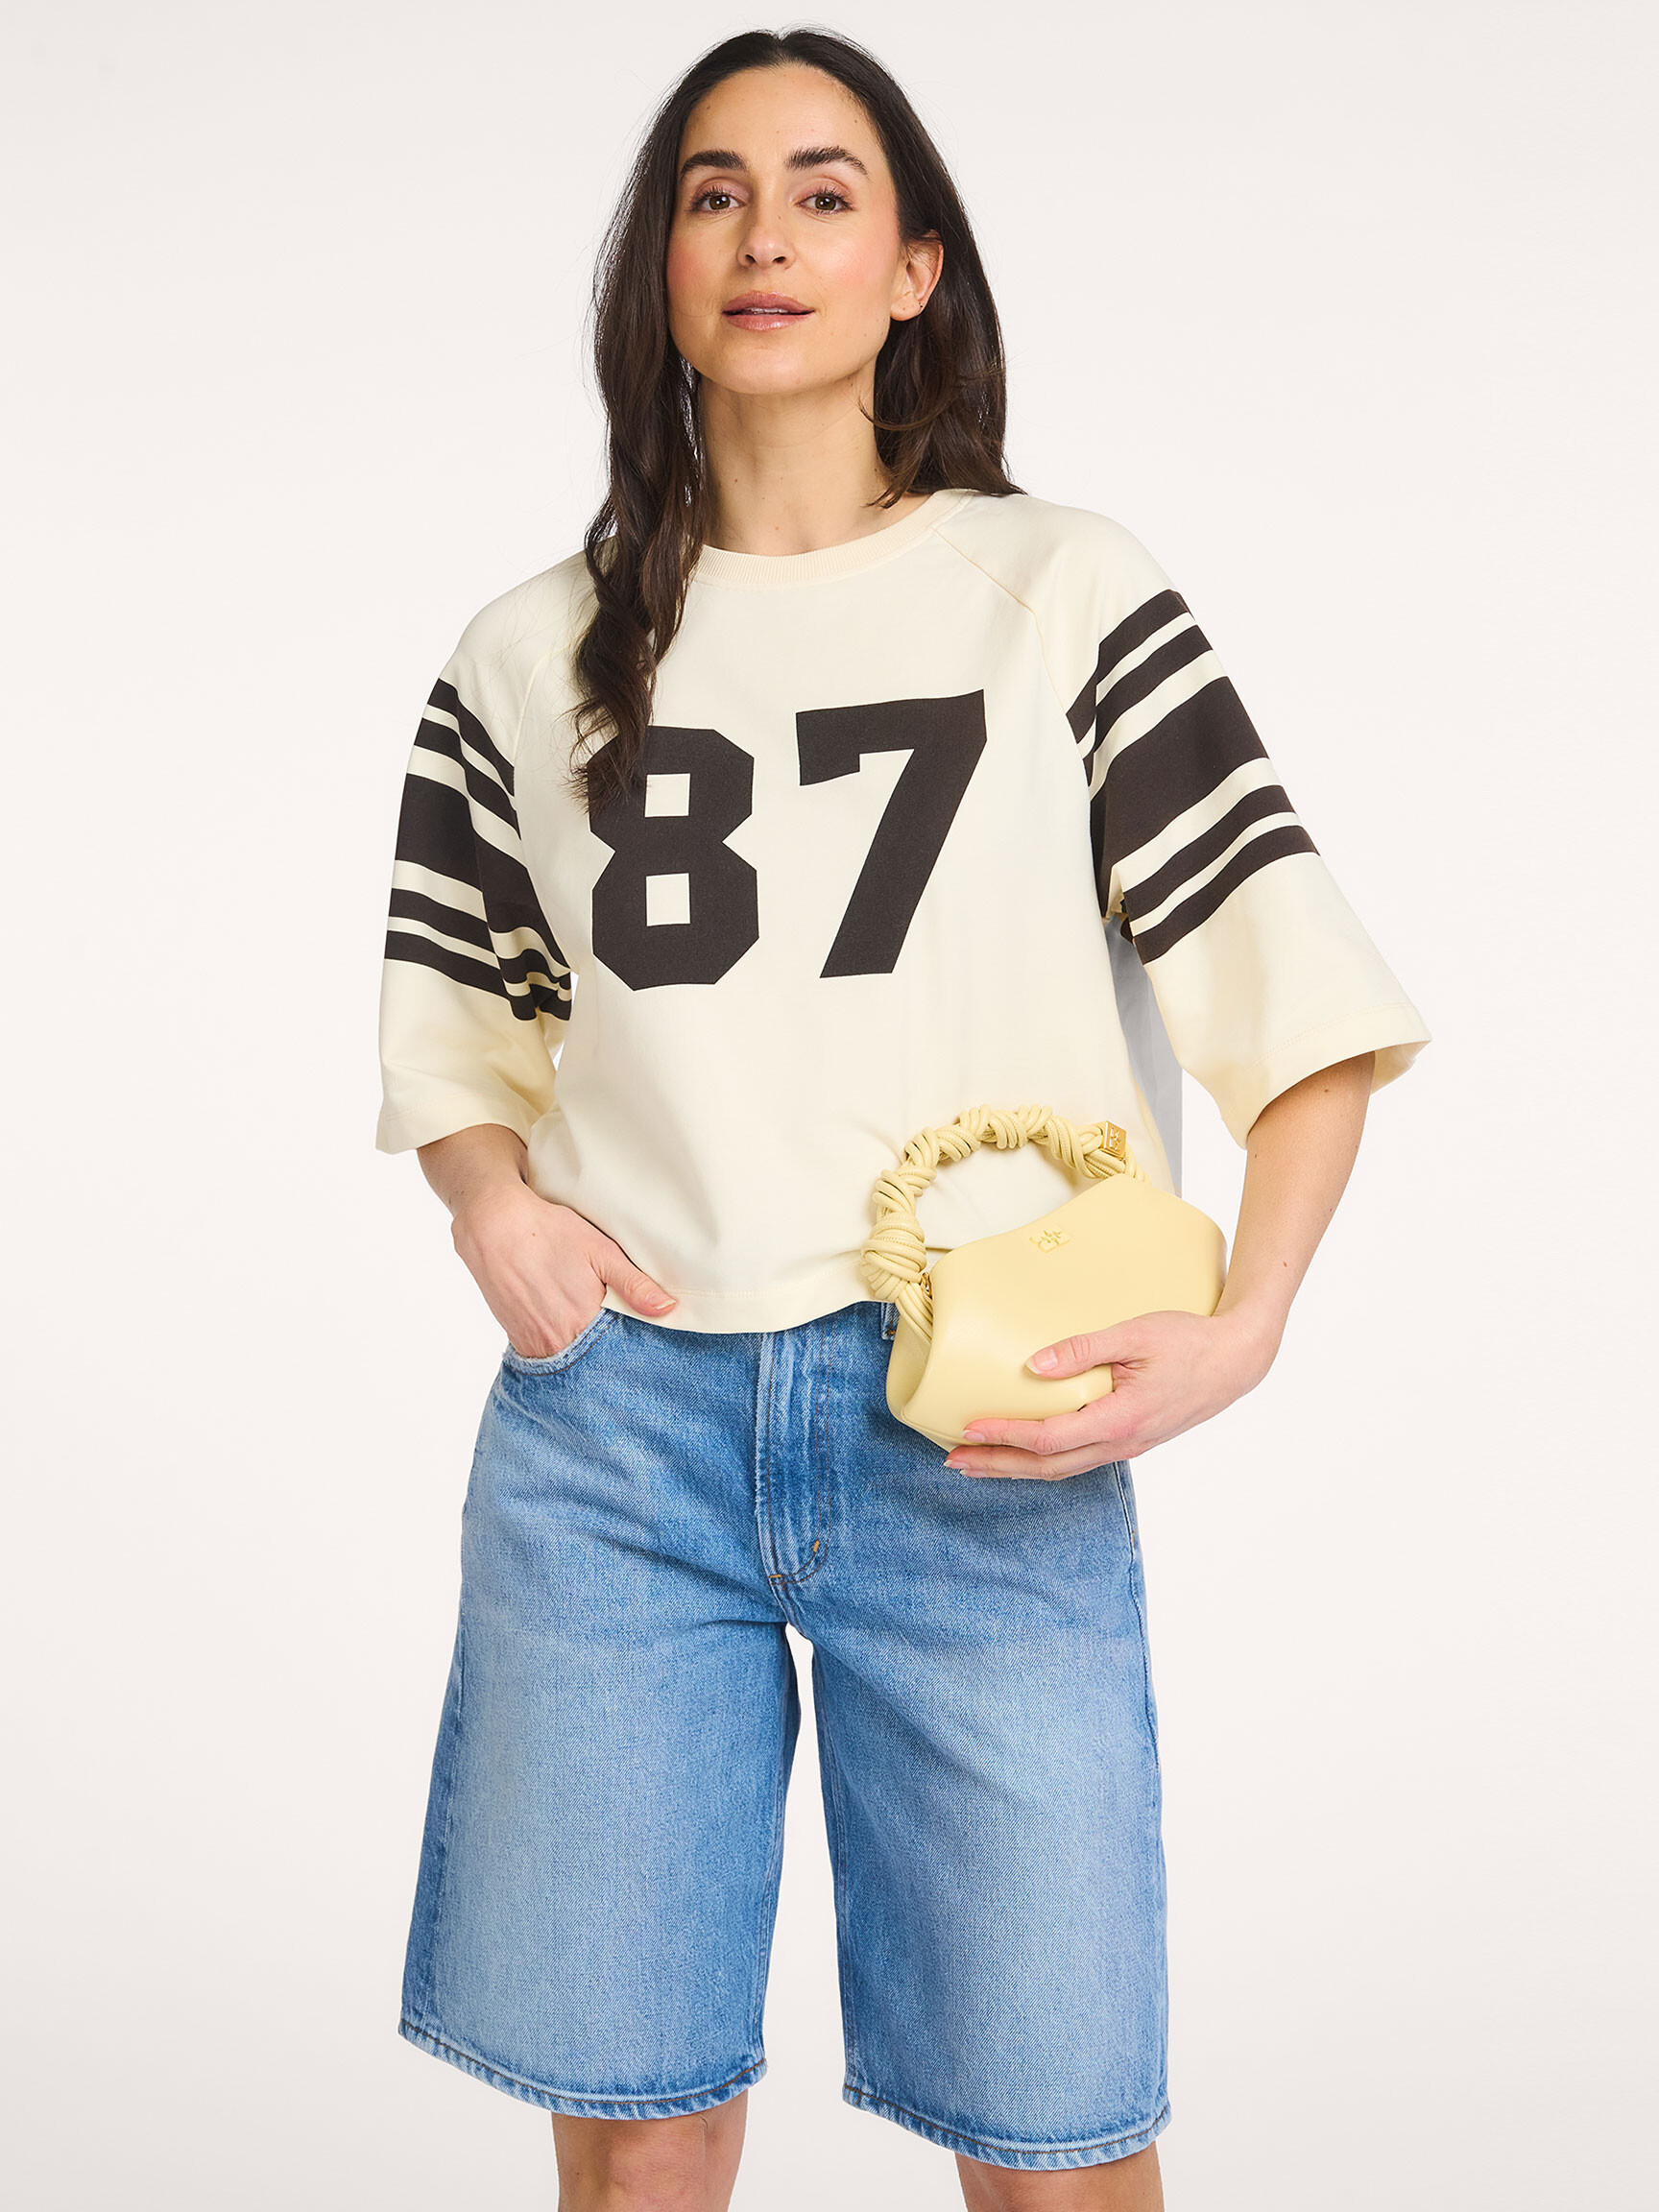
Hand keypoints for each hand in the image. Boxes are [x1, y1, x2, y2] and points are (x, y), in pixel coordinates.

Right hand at [451, 1179, 676, 1357]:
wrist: (494, 1226)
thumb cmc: (549, 1233)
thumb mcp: (601, 1251)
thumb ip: (634, 1285)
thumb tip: (668, 1309)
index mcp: (582, 1323)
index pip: (616, 1354)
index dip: (630, 1353)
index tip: (645, 1353)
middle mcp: (556, 1341)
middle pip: (592, 1363)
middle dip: (608, 1359)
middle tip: (623, 1351)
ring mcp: (533, 1343)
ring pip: (568, 1362)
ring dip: (583, 1356)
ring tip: (597, 1340)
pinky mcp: (516, 1338)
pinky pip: (545, 1356)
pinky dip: (560, 1350)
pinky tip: (569, 1333)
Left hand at [941, 1307, 1281, 1478]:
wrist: (1236, 1361)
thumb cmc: (1190, 1342)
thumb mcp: (1135, 1334)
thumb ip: (1083, 1348)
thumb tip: (1034, 1365)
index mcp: (1121, 1419)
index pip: (1049, 1438)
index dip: (1005, 1435)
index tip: (968, 1427)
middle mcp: (1121, 1442)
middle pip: (1048, 1466)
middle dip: (998, 1466)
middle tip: (954, 1461)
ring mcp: (1127, 1446)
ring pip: (1062, 1469)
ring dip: (1017, 1468)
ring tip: (978, 1463)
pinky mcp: (1130, 1440)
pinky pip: (1078, 1459)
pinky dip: (1044, 1459)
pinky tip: (1026, 1450)